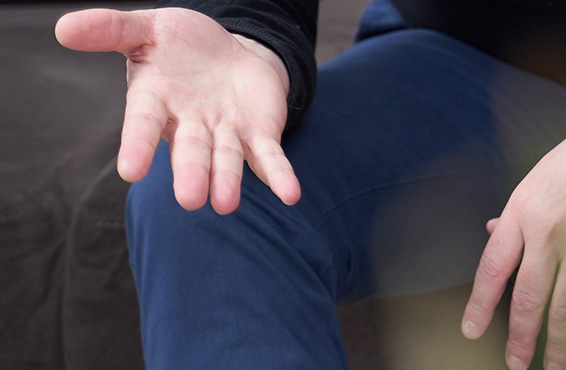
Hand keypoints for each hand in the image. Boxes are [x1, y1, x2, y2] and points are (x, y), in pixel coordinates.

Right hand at [56, 8, 297, 213]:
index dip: (138, 146)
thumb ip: (111, 29)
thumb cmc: (182, 45)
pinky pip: (269, 157)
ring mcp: (225, 132)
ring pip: (226, 159)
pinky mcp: (257, 134)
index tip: (131, 171)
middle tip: (190, 200)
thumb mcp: (148, 28)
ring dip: (227, 181)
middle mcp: (190, 124)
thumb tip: (62, 27)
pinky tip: (291, 194)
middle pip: (190, 150)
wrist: (230, 50)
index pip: (143, 125)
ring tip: (227, 204)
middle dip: (191, 173)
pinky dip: (279, 175)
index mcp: (156, 101)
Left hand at [461, 107, 565, 369]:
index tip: (471, 330)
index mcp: (523, 212)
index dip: (479, 304)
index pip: (493, 268)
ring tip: (553, 369)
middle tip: (515, 365)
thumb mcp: (536, 177)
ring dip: (558, 347)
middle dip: (519, 340)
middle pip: (527, 299)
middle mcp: (550, 234)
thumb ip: (515, 213)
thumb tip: (491, 232)